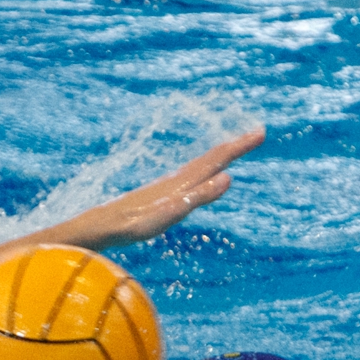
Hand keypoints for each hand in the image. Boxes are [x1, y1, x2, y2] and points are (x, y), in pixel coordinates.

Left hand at [57, 128, 263, 251]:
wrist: (99, 228)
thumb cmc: (133, 224)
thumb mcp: (170, 213)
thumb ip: (198, 197)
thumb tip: (228, 178)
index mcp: (182, 183)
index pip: (216, 160)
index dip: (238, 147)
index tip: (260, 131)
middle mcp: (176, 182)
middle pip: (210, 160)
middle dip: (234, 147)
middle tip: (258, 133)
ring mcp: (167, 189)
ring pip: (199, 168)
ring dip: (219, 157)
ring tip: (234, 149)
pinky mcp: (159, 198)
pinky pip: (188, 180)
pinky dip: (202, 174)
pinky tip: (200, 177)